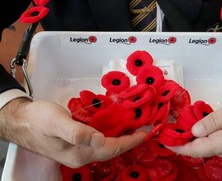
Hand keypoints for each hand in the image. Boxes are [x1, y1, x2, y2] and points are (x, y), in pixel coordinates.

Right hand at [0, 98, 146, 167]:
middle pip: (112, 149)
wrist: (22, 120)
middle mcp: (82, 155)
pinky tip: (114, 124)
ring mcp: (79, 150)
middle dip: (129, 140)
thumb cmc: (37, 119)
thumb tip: (100, 140)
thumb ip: (77, 132)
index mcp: (80, 153)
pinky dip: (110, 132)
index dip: (131, 141)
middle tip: (144, 128)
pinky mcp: (76, 143)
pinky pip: (99, 140)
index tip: (146, 132)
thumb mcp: (56, 122)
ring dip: (121, 136)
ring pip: (106, 145)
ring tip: (133, 125)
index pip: (112, 148)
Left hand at [168, 95, 221, 161]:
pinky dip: (208, 135)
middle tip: (177, 122)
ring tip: (191, 119)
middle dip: (187, 135)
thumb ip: (213, 120)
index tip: (164, 141)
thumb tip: (194, 130)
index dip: (178, 146)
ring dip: (198, 133)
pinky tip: (207, 124)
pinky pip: (216, 143)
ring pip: (208, 144)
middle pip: (200, 146)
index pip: (195, 149)